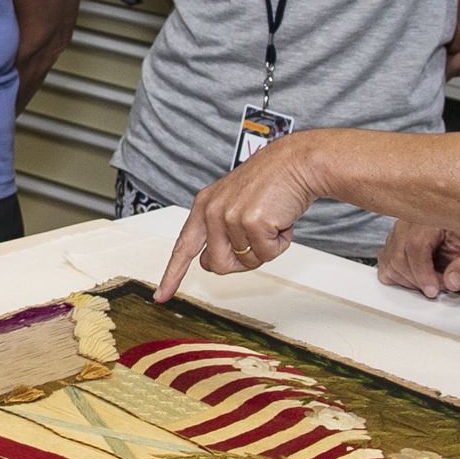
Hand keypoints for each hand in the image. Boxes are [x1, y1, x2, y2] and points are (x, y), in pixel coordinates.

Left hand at [156, 138, 322, 299]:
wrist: (297, 162)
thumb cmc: (272, 182)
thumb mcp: (234, 200)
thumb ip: (220, 229)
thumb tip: (212, 263)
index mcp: (204, 205)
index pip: (183, 246)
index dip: (172, 274)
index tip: (161, 296)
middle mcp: (212, 211)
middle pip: (218, 265)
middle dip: (241, 260)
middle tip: (258, 238)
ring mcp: (230, 217)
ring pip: (247, 261)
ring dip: (265, 249)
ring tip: (272, 222)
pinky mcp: (252, 222)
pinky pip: (268, 254)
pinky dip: (281, 243)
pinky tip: (282, 220)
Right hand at [377, 225, 459, 298]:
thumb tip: (452, 281)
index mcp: (435, 215)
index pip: (415, 245)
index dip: (422, 273)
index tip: (433, 290)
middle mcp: (414, 219)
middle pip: (398, 255)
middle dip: (418, 279)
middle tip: (440, 286)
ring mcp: (403, 230)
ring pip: (389, 260)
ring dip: (408, 279)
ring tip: (433, 280)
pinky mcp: (397, 241)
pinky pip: (386, 262)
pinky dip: (399, 276)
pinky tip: (419, 277)